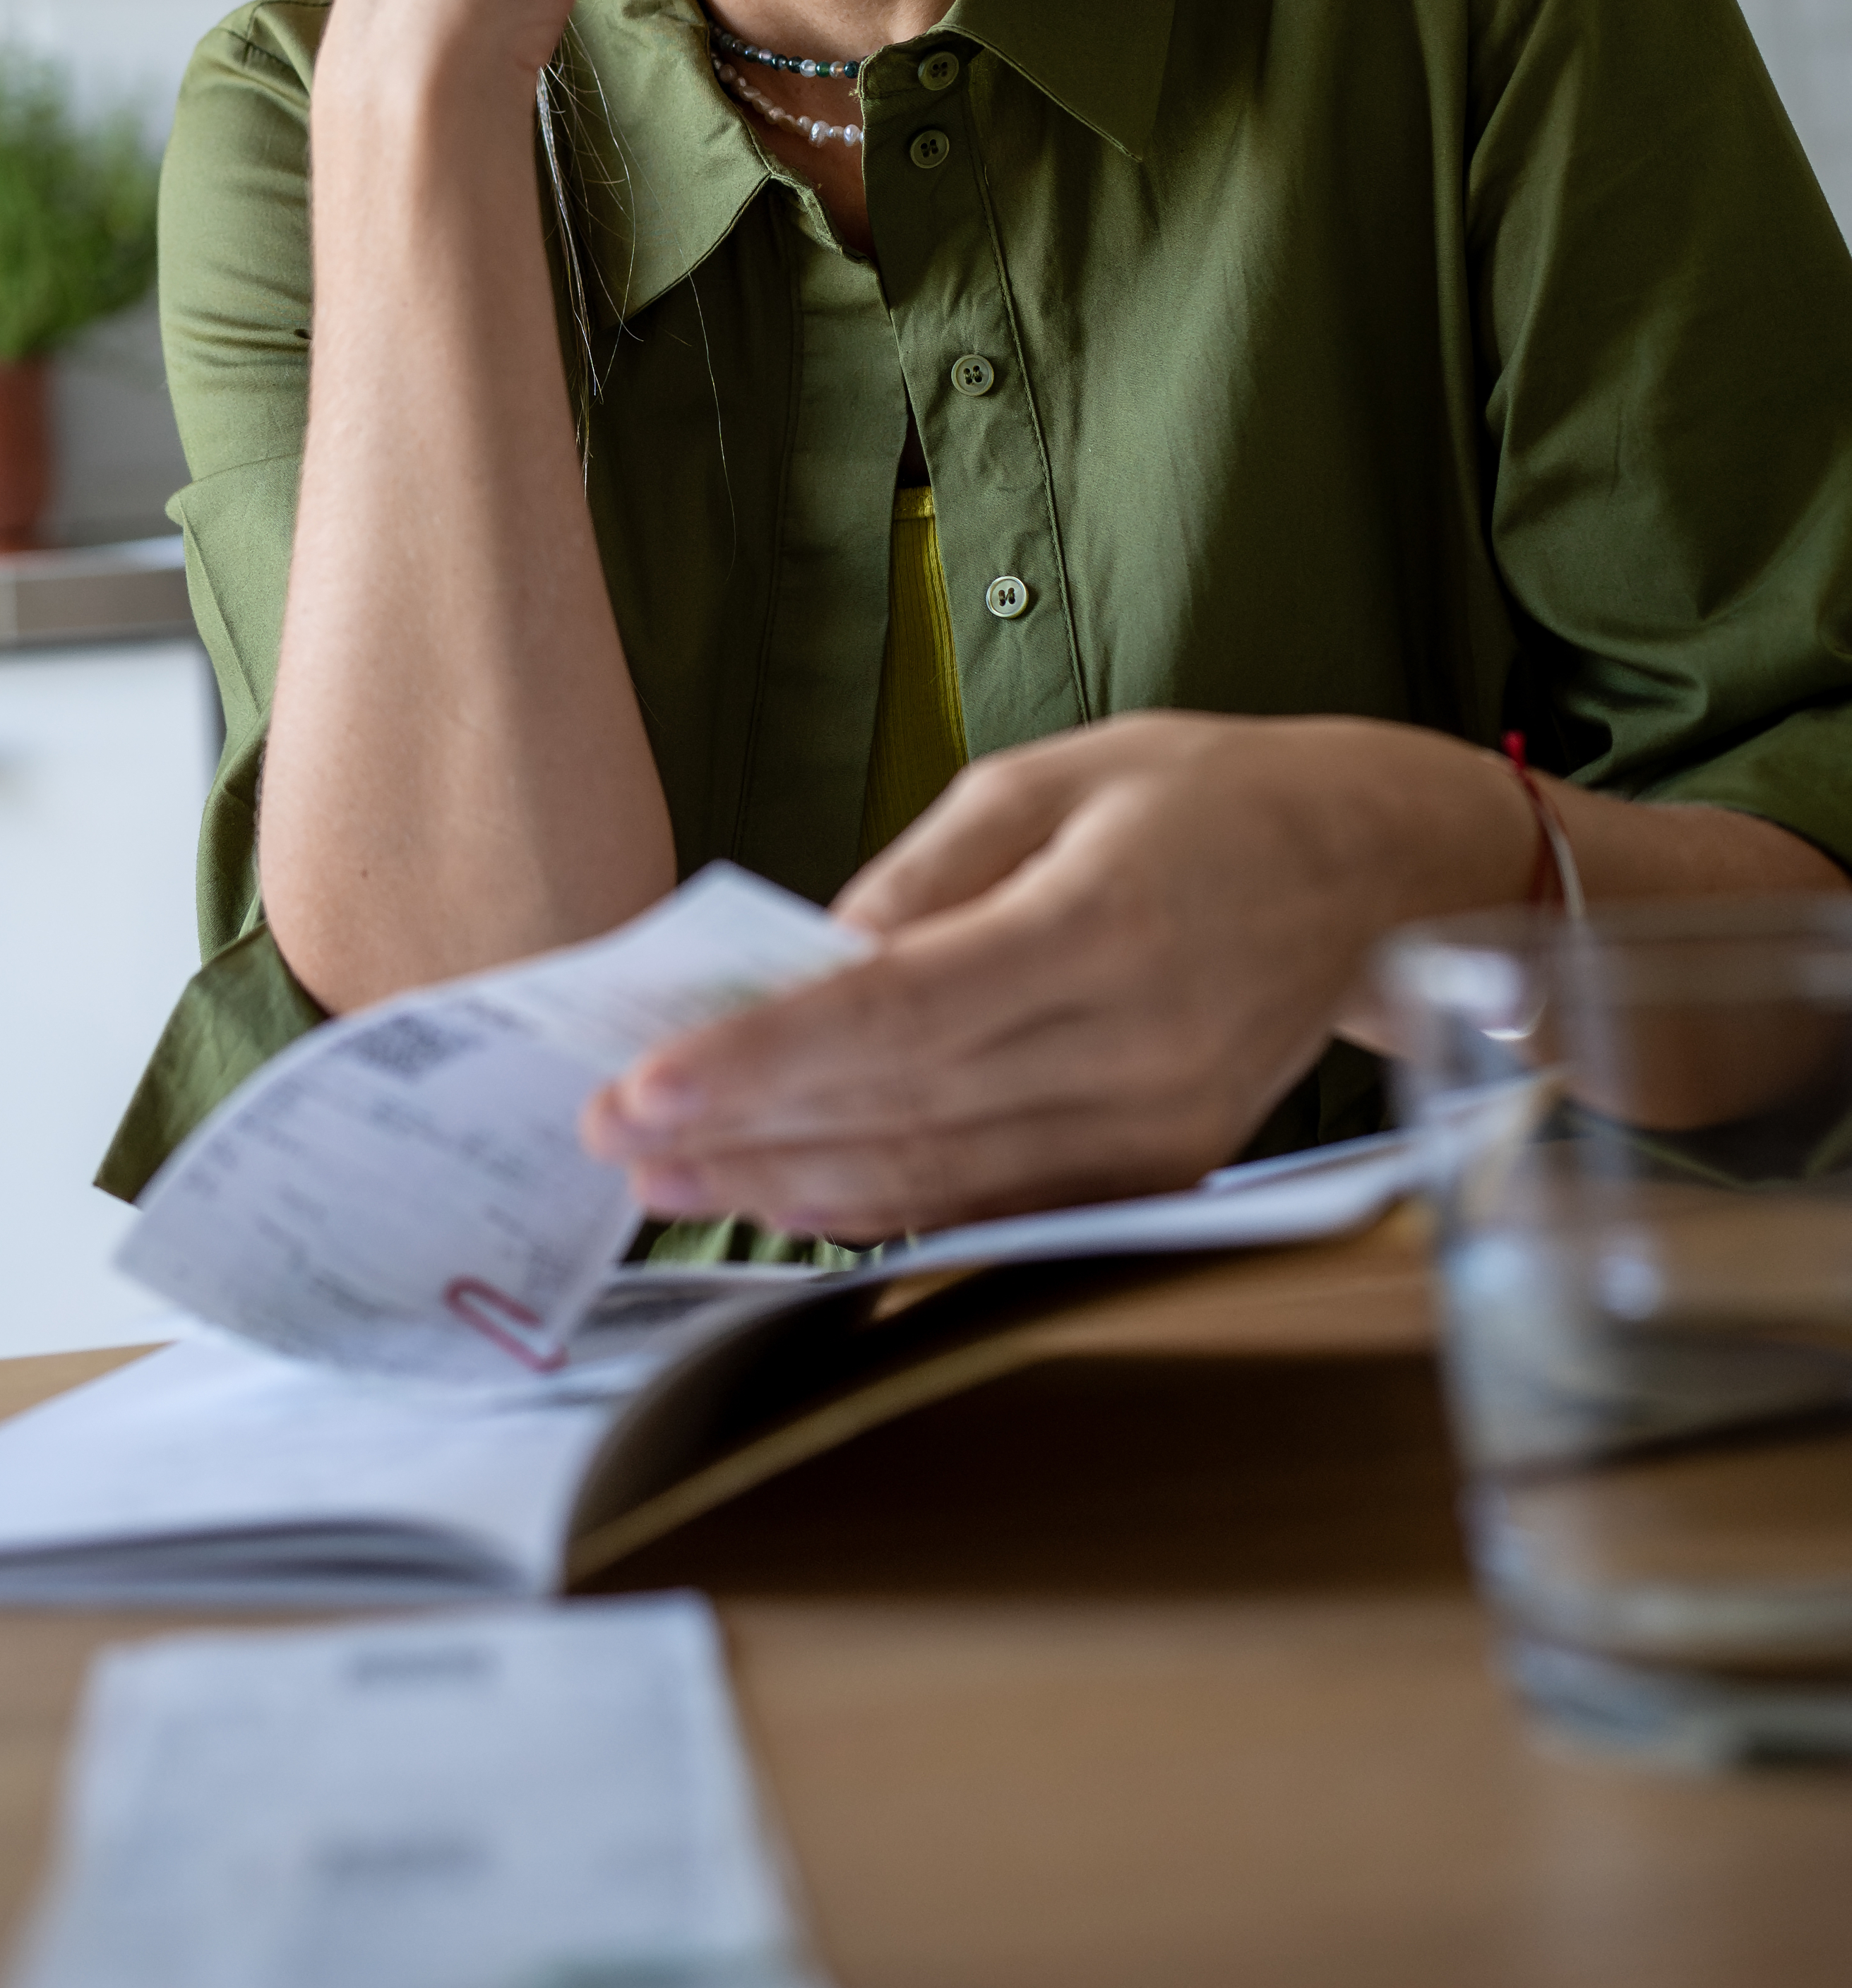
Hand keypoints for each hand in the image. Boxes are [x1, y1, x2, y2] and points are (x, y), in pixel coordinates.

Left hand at [578, 712, 1531, 1239]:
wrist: (1376, 872)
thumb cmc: (1202, 798)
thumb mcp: (1050, 778)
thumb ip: (923, 875)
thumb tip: (812, 961)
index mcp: (1103, 926)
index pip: (896, 1019)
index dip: (759, 1063)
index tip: (641, 1088)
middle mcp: (1135, 1050)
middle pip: (900, 1116)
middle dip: (738, 1139)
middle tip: (611, 1141)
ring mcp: (1156, 1131)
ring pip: (940, 1185)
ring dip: (787, 1190)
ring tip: (669, 1180)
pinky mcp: (1162, 1174)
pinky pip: (998, 1208)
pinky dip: (883, 1206)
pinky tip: (788, 1193)